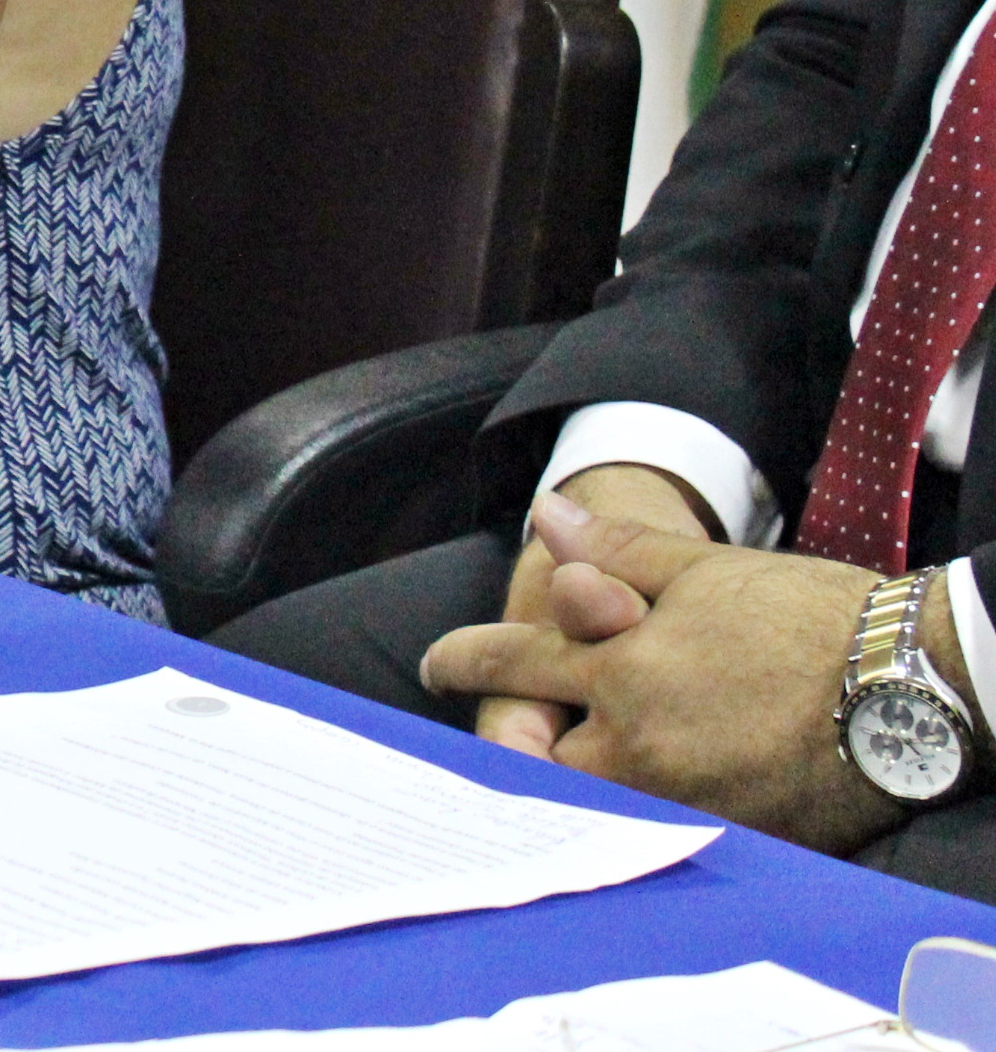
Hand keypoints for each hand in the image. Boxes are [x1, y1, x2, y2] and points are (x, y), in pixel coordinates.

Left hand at [423, 490, 903, 856]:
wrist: (912, 685)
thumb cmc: (809, 619)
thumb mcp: (703, 569)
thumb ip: (613, 549)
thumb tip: (543, 518)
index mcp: (622, 668)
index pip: (513, 665)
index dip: (465, 662)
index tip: (443, 665)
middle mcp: (641, 745)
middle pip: (538, 759)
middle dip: (516, 743)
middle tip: (508, 728)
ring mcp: (685, 801)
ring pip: (591, 803)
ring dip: (571, 783)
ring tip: (565, 762)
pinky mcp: (732, 838)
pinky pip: (655, 836)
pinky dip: (634, 818)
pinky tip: (632, 802)